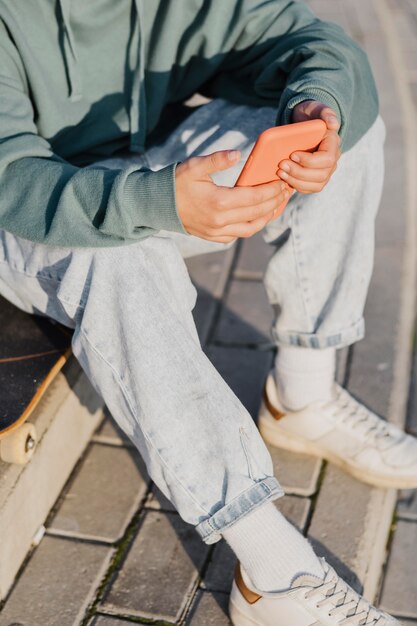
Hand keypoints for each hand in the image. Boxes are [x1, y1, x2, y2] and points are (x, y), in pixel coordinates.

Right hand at [175, 150, 289, 242]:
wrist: (158, 205)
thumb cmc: (177, 182)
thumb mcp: (195, 166)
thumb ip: (218, 160)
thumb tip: (238, 154)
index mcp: (219, 202)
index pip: (255, 198)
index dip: (272, 190)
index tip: (283, 183)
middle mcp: (221, 221)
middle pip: (257, 213)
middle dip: (275, 202)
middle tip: (286, 191)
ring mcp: (217, 232)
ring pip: (251, 228)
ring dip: (266, 217)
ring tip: (277, 205)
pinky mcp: (213, 237)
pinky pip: (239, 235)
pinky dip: (252, 226)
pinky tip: (258, 216)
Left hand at [277, 100, 341, 193]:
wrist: (305, 125)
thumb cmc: (310, 115)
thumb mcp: (317, 108)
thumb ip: (326, 112)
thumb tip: (333, 123)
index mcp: (333, 145)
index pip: (327, 160)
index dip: (310, 161)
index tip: (292, 154)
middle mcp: (332, 161)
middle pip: (320, 175)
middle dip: (299, 172)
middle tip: (281, 165)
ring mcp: (325, 172)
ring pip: (315, 185)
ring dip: (296, 181)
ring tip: (280, 173)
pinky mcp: (315, 179)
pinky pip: (309, 188)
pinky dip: (296, 186)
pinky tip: (284, 179)